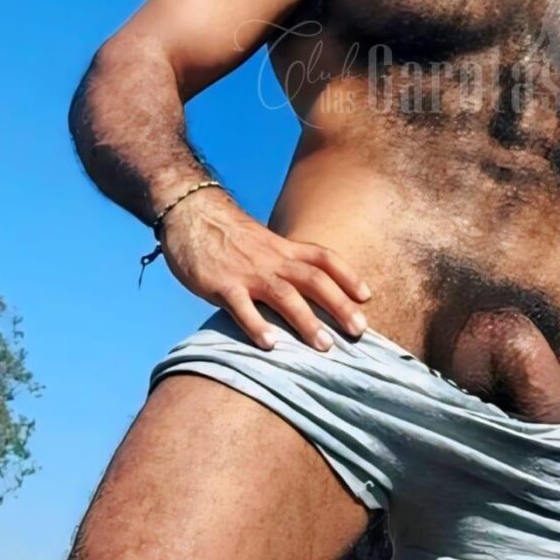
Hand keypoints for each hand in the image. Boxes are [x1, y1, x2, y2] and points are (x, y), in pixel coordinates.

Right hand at [158, 185, 371, 351]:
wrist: (191, 212)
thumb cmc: (230, 235)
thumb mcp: (264, 243)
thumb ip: (284, 263)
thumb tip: (307, 289)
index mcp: (284, 248)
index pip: (324, 258)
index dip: (348, 276)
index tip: (367, 297)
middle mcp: (272, 259)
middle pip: (313, 280)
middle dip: (339, 305)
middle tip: (359, 331)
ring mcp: (248, 271)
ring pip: (283, 295)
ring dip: (306, 321)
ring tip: (324, 346)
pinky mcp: (222, 284)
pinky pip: (241, 307)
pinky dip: (256, 326)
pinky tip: (270, 346)